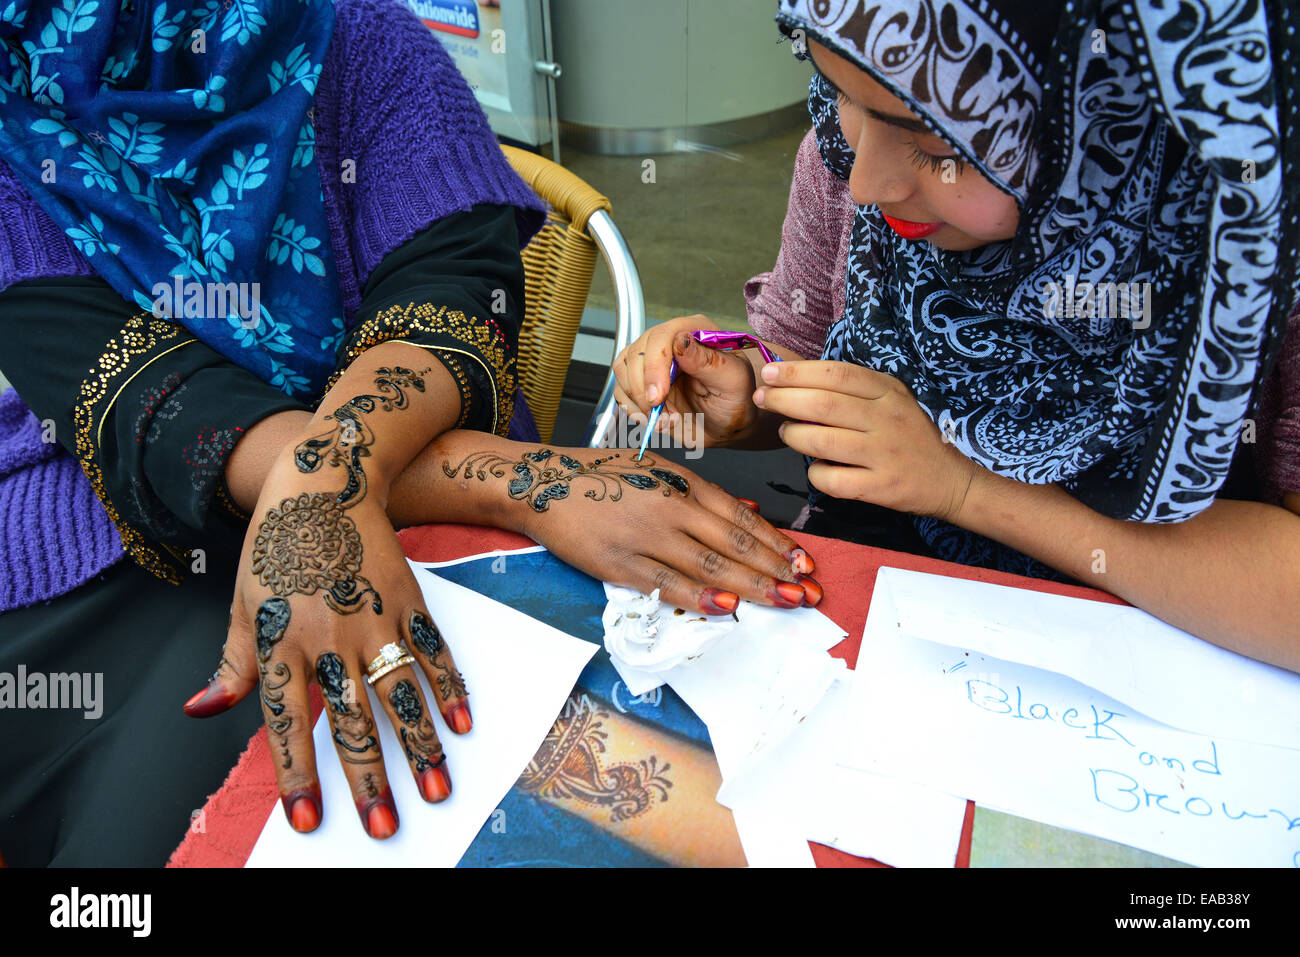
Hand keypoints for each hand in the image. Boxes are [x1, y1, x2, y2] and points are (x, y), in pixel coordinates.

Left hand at [183, 454, 472, 838]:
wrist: (325, 485)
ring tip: (436, 790)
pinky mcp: (408, 602)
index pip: (288, 723)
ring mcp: (374, 620)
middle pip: (351, 721)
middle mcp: (329, 638)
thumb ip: (232, 663)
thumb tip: (201, 711)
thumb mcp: (242, 603)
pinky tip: (461, 725)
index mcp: (281, 642)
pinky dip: (450, 689)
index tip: (308, 820)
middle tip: (384, 826)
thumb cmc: (275, 546)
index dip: (297, 775)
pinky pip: (433, 654)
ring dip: (419, 748)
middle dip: (368, 780)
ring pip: (399, 696)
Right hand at [438, 441, 821, 611]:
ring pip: (710, 565)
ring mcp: (645, 538)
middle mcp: (670, 508)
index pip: (741, 517)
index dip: (776, 542)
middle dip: (777, 570)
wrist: (542, 484)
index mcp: (682, 482)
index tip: (804, 562)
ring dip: (752, 587)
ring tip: (784, 602)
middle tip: (809, 591)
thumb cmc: (601, 475)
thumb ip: (703, 495)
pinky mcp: (620, 565)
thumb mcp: (657, 469)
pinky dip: (701, 596)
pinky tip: (728, 607)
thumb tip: (750, 513)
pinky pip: (668, 585)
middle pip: (734, 543)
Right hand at [612, 315, 762, 446]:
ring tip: (667, 418)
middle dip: (643, 389)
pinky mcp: (641, 383)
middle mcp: (668, 342)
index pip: (661, 337)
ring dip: (639, 402)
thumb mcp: (733, 381)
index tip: (659, 395)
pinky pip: (621, 392)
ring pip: (622, 371)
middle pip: (635, 354)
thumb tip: (681, 341)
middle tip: (661, 412)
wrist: (727, 425)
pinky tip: (658, 420)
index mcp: (693, 332)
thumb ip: (708, 361)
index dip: (654, 366)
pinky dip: (635, 411)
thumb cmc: (736, 400)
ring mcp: (651, 362)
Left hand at [753, 360, 976, 521]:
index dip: (798, 372)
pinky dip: (815, 473)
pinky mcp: (880, 487)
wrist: (950, 479)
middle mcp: (886, 419)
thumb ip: (854, 390)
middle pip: (823, 404)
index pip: (836, 374)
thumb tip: (798, 382)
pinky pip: (832, 479)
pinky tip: (817, 468)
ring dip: (793, 435)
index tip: (770, 372)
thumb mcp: (892, 400)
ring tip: (785, 433)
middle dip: (783, 399)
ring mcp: (883, 454)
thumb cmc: (909, 435)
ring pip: (821, 441)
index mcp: (888, 391)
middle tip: (762, 399)